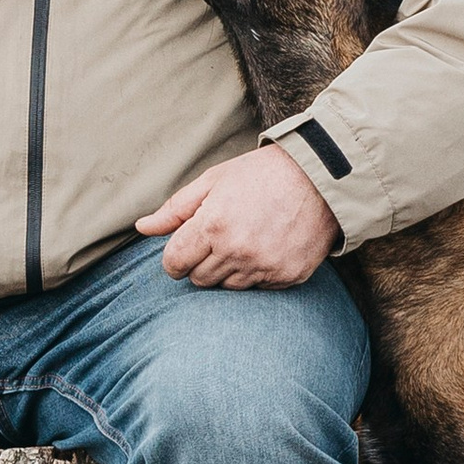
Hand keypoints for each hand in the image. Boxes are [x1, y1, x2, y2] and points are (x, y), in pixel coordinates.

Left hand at [137, 146, 339, 287]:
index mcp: (213, 225)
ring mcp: (264, 267)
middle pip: (199, 280)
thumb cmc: (262, 174)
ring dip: (228, 270)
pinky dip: (257, 274)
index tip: (185, 248)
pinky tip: (267, 248)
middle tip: (220, 238)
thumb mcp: (214, 180)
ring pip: (227, 288)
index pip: (174, 264)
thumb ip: (176, 209)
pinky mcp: (287, 278)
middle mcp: (237, 251)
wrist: (321, 178)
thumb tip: (142, 227)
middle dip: (201, 262)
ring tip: (245, 240)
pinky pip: (258, 289)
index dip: (175, 257)